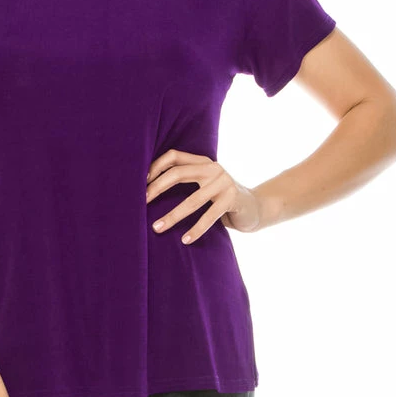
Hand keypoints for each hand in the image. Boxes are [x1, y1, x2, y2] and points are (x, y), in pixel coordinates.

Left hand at [146, 149, 261, 238]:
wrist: (256, 207)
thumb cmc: (221, 199)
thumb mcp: (205, 185)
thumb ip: (187, 181)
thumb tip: (148, 191)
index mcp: (203, 161)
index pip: (173, 156)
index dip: (155, 167)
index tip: (140, 183)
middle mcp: (213, 168)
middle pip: (178, 173)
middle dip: (157, 188)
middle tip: (141, 204)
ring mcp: (224, 182)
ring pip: (192, 200)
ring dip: (172, 216)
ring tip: (157, 228)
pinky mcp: (232, 199)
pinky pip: (210, 216)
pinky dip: (196, 229)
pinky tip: (185, 240)